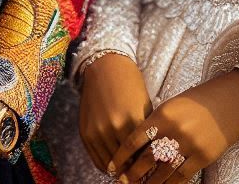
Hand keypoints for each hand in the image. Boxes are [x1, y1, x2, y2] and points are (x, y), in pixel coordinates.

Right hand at [78, 52, 152, 173]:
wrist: (105, 66)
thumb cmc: (130, 84)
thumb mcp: (144, 106)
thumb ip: (147, 132)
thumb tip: (151, 158)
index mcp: (133, 120)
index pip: (143, 156)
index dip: (148, 167)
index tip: (152, 173)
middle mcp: (113, 127)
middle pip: (127, 164)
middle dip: (135, 171)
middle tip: (141, 176)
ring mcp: (97, 130)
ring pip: (111, 166)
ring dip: (120, 171)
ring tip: (128, 173)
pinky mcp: (85, 132)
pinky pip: (97, 160)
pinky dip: (106, 167)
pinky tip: (115, 167)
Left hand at [110, 70, 238, 183]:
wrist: (227, 102)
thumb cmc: (195, 102)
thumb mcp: (171, 106)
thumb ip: (155, 124)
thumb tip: (136, 148)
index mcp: (163, 114)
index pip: (136, 139)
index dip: (122, 156)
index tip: (112, 167)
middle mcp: (175, 129)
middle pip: (147, 158)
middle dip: (133, 173)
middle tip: (123, 183)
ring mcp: (190, 144)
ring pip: (164, 171)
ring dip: (150, 183)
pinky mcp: (204, 156)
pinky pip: (183, 176)